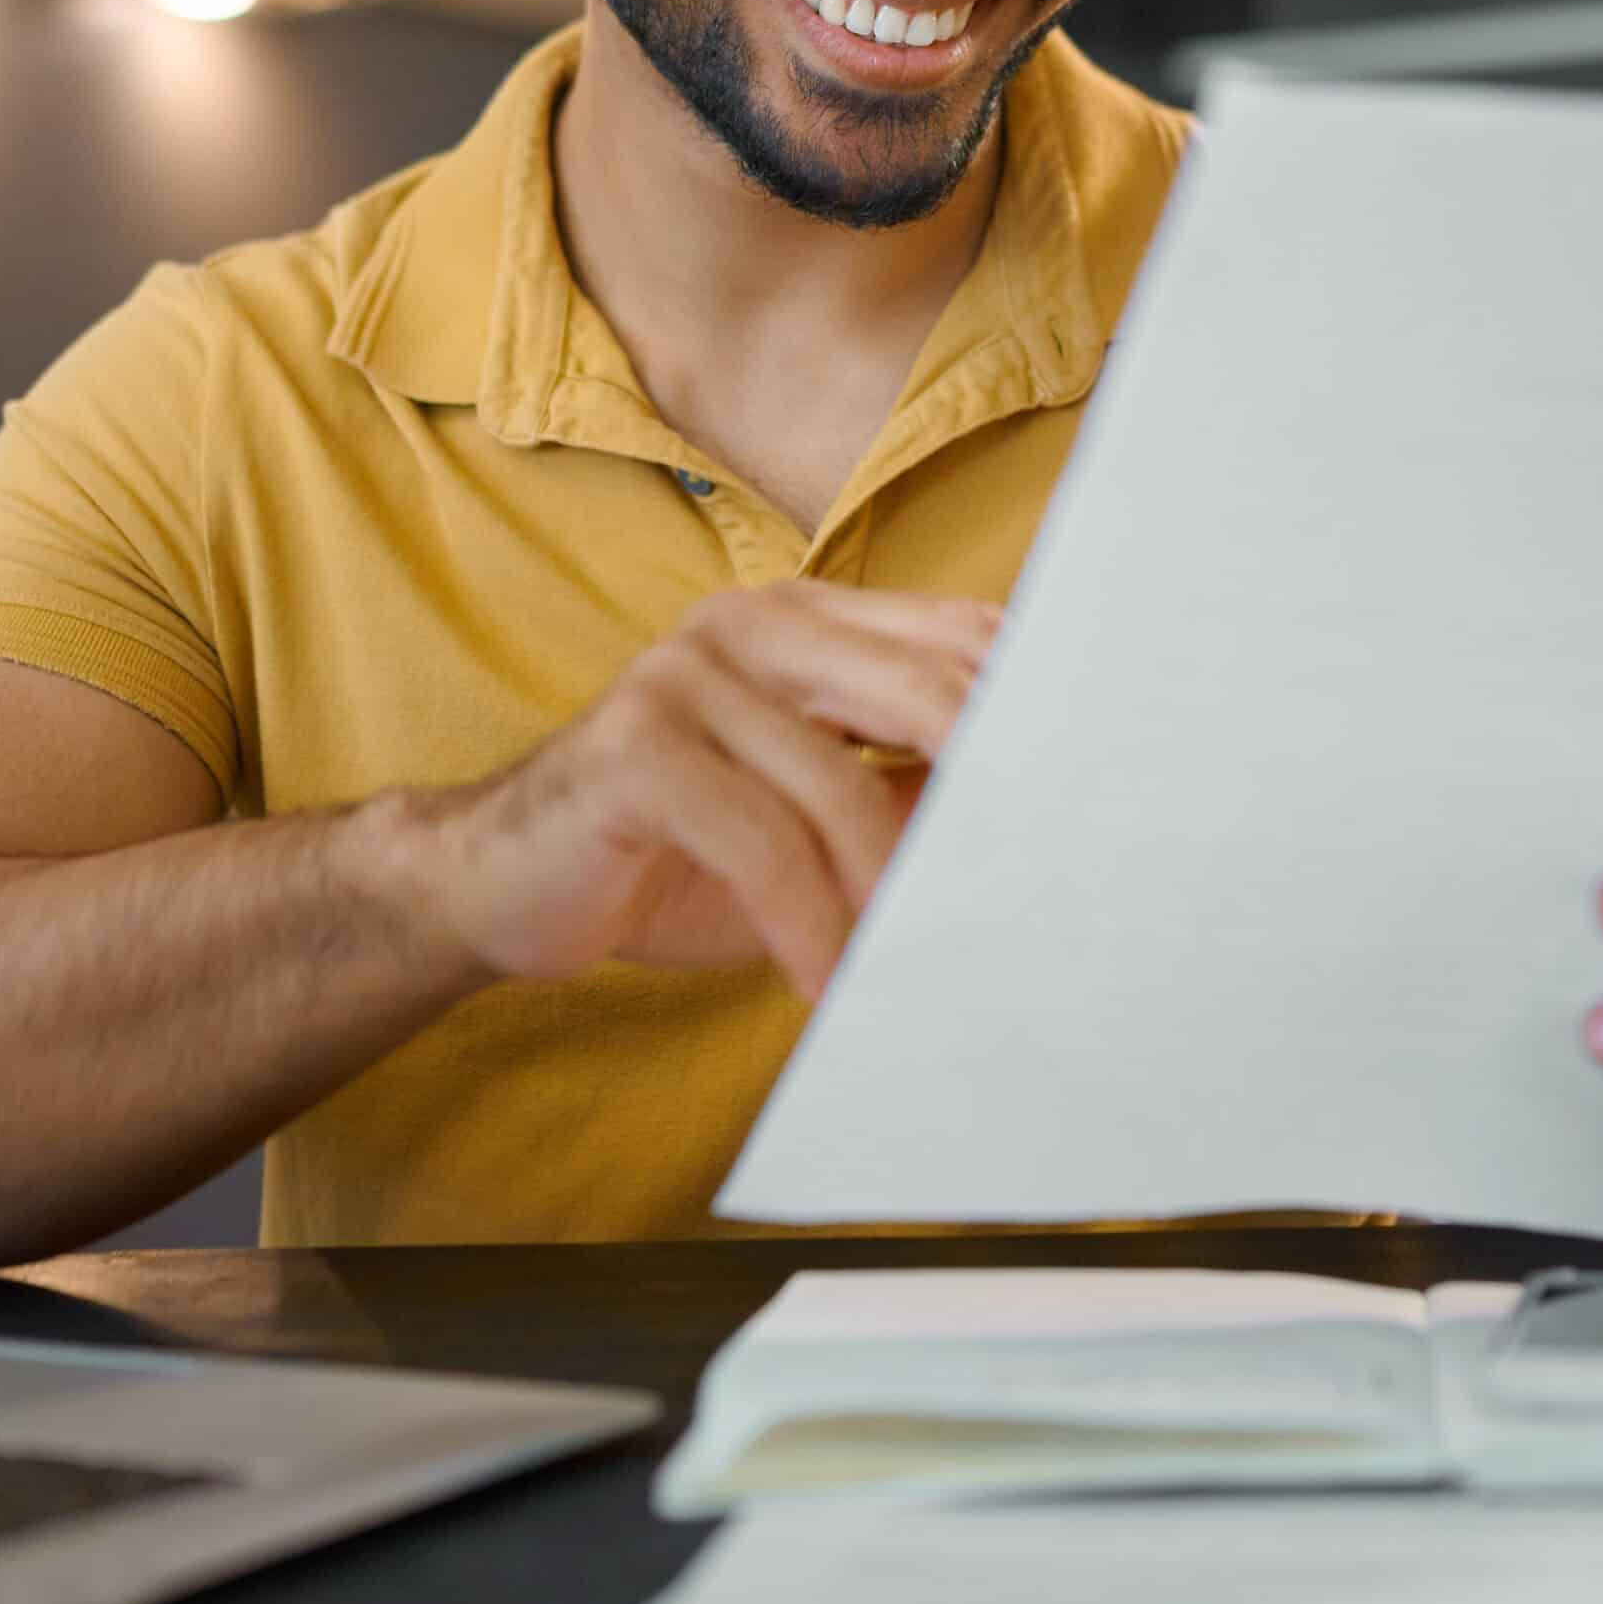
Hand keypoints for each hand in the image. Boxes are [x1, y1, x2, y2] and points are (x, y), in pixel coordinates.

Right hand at [409, 582, 999, 998]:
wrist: (500, 881)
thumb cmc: (674, 850)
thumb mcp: (808, 809)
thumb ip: (903, 781)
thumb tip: (1039, 811)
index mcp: (807, 617)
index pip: (959, 637)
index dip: (1033, 712)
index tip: (1103, 797)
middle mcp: (751, 623)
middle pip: (924, 692)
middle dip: (988, 799)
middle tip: (1034, 890)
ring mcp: (685, 676)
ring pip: (842, 786)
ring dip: (891, 895)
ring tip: (920, 966)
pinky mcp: (634, 748)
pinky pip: (759, 844)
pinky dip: (808, 927)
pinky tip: (827, 986)